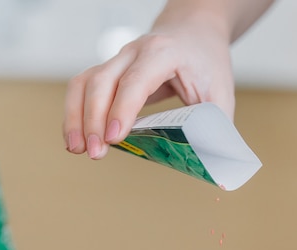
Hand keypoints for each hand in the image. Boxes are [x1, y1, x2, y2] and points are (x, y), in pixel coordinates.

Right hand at [63, 26, 234, 158]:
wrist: (194, 32)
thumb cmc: (207, 62)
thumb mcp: (221, 93)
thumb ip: (217, 128)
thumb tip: (215, 168)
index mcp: (164, 54)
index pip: (136, 81)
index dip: (123, 109)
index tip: (114, 138)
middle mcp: (135, 51)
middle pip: (102, 81)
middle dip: (93, 119)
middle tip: (95, 153)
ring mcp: (118, 59)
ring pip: (84, 83)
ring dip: (76, 117)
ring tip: (77, 149)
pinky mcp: (109, 70)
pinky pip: (83, 88)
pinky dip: (75, 112)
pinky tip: (77, 138)